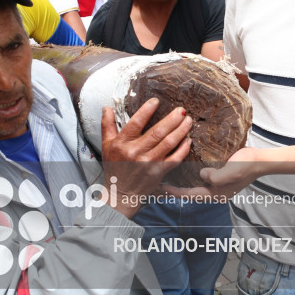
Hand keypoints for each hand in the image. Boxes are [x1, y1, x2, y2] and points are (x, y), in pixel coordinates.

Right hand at [100, 98, 191, 218]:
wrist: (121, 192)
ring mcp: (148, 163)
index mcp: (122, 144)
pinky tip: (188, 140)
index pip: (135, 123)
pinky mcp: (159, 172)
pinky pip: (174, 159)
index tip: (156, 101)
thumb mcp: (106, 145)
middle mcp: (135, 153)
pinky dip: (183, 149)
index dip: (146, 111)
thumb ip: (107, 125)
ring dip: (181, 131)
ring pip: (168, 143)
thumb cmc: (114, 167)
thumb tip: (106, 107)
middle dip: (172, 119)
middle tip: (182, 110)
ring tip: (188, 121)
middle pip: (157, 132)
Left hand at [165, 146, 261, 202]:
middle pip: (191, 193)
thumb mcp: (231, 172)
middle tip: (161, 182)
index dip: (175, 192)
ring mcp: (218, 185)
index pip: (191, 195)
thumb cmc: (246, 165)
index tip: (161, 187)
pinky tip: (185, 168)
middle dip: (177, 189)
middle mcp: (216, 192)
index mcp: (216, 194)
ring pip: (196, 186)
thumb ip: (216, 177)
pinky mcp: (220, 177)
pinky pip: (202, 179)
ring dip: (183, 182)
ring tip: (170, 176)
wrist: (261, 160)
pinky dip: (192, 175)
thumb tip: (202, 175)